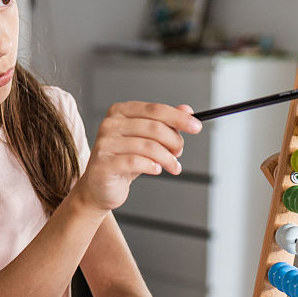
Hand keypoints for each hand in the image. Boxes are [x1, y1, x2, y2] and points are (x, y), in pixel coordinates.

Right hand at [75, 102, 201, 212]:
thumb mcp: (146, 139)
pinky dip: (152, 166)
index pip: (155, 110)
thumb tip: (187, 110)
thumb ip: (165, 123)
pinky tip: (156, 170)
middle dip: (174, 142)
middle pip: (154, 127)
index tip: (197, 127)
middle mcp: (110, 124)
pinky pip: (136, 162)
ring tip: (173, 166)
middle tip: (179, 153)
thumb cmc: (124, 160)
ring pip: (149, 146)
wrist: (100, 186)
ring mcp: (104, 143)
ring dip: (167, 158)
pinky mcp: (103, 163)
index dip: (179, 118)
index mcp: (120, 111)